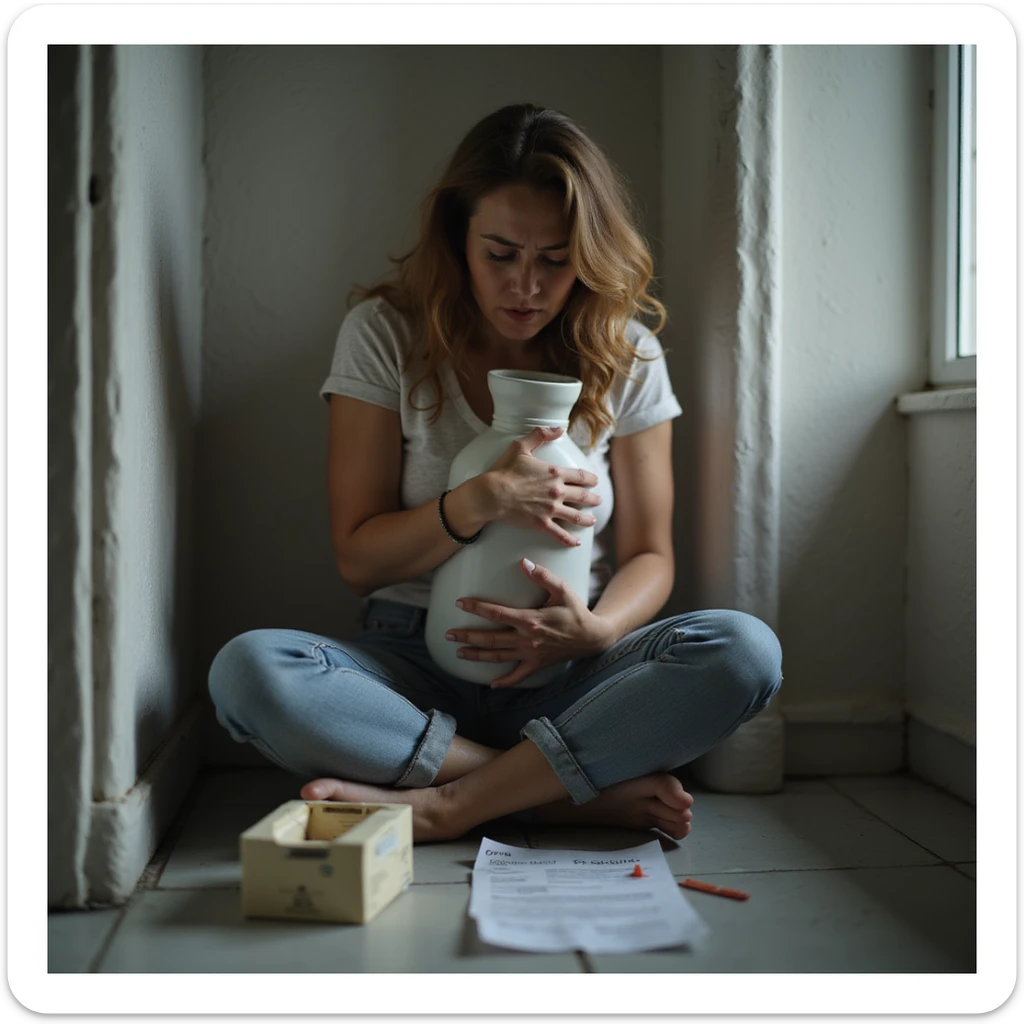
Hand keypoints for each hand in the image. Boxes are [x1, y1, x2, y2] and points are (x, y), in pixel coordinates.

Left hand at [447, 558, 613, 688]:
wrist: (593, 637)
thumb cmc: (576, 611)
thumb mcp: (563, 590)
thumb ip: (542, 576)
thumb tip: (524, 562)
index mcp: (531, 620)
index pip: (497, 614)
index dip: (477, 608)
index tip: (460, 603)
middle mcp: (527, 639)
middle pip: (491, 639)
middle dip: (468, 636)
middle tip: (448, 634)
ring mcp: (531, 654)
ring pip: (498, 656)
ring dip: (477, 655)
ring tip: (458, 653)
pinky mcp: (537, 664)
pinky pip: (518, 676)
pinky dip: (504, 682)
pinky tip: (491, 685)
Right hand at [482, 425, 600, 547]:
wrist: (491, 494)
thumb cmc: (504, 470)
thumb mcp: (521, 446)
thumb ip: (541, 435)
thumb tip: (559, 428)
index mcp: (554, 473)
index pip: (580, 476)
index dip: (590, 479)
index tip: (594, 481)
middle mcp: (557, 491)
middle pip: (582, 496)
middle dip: (593, 499)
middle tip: (598, 501)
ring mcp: (550, 509)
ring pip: (576, 516)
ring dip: (587, 519)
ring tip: (592, 521)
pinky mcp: (541, 524)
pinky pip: (560, 534)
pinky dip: (569, 539)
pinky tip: (576, 542)